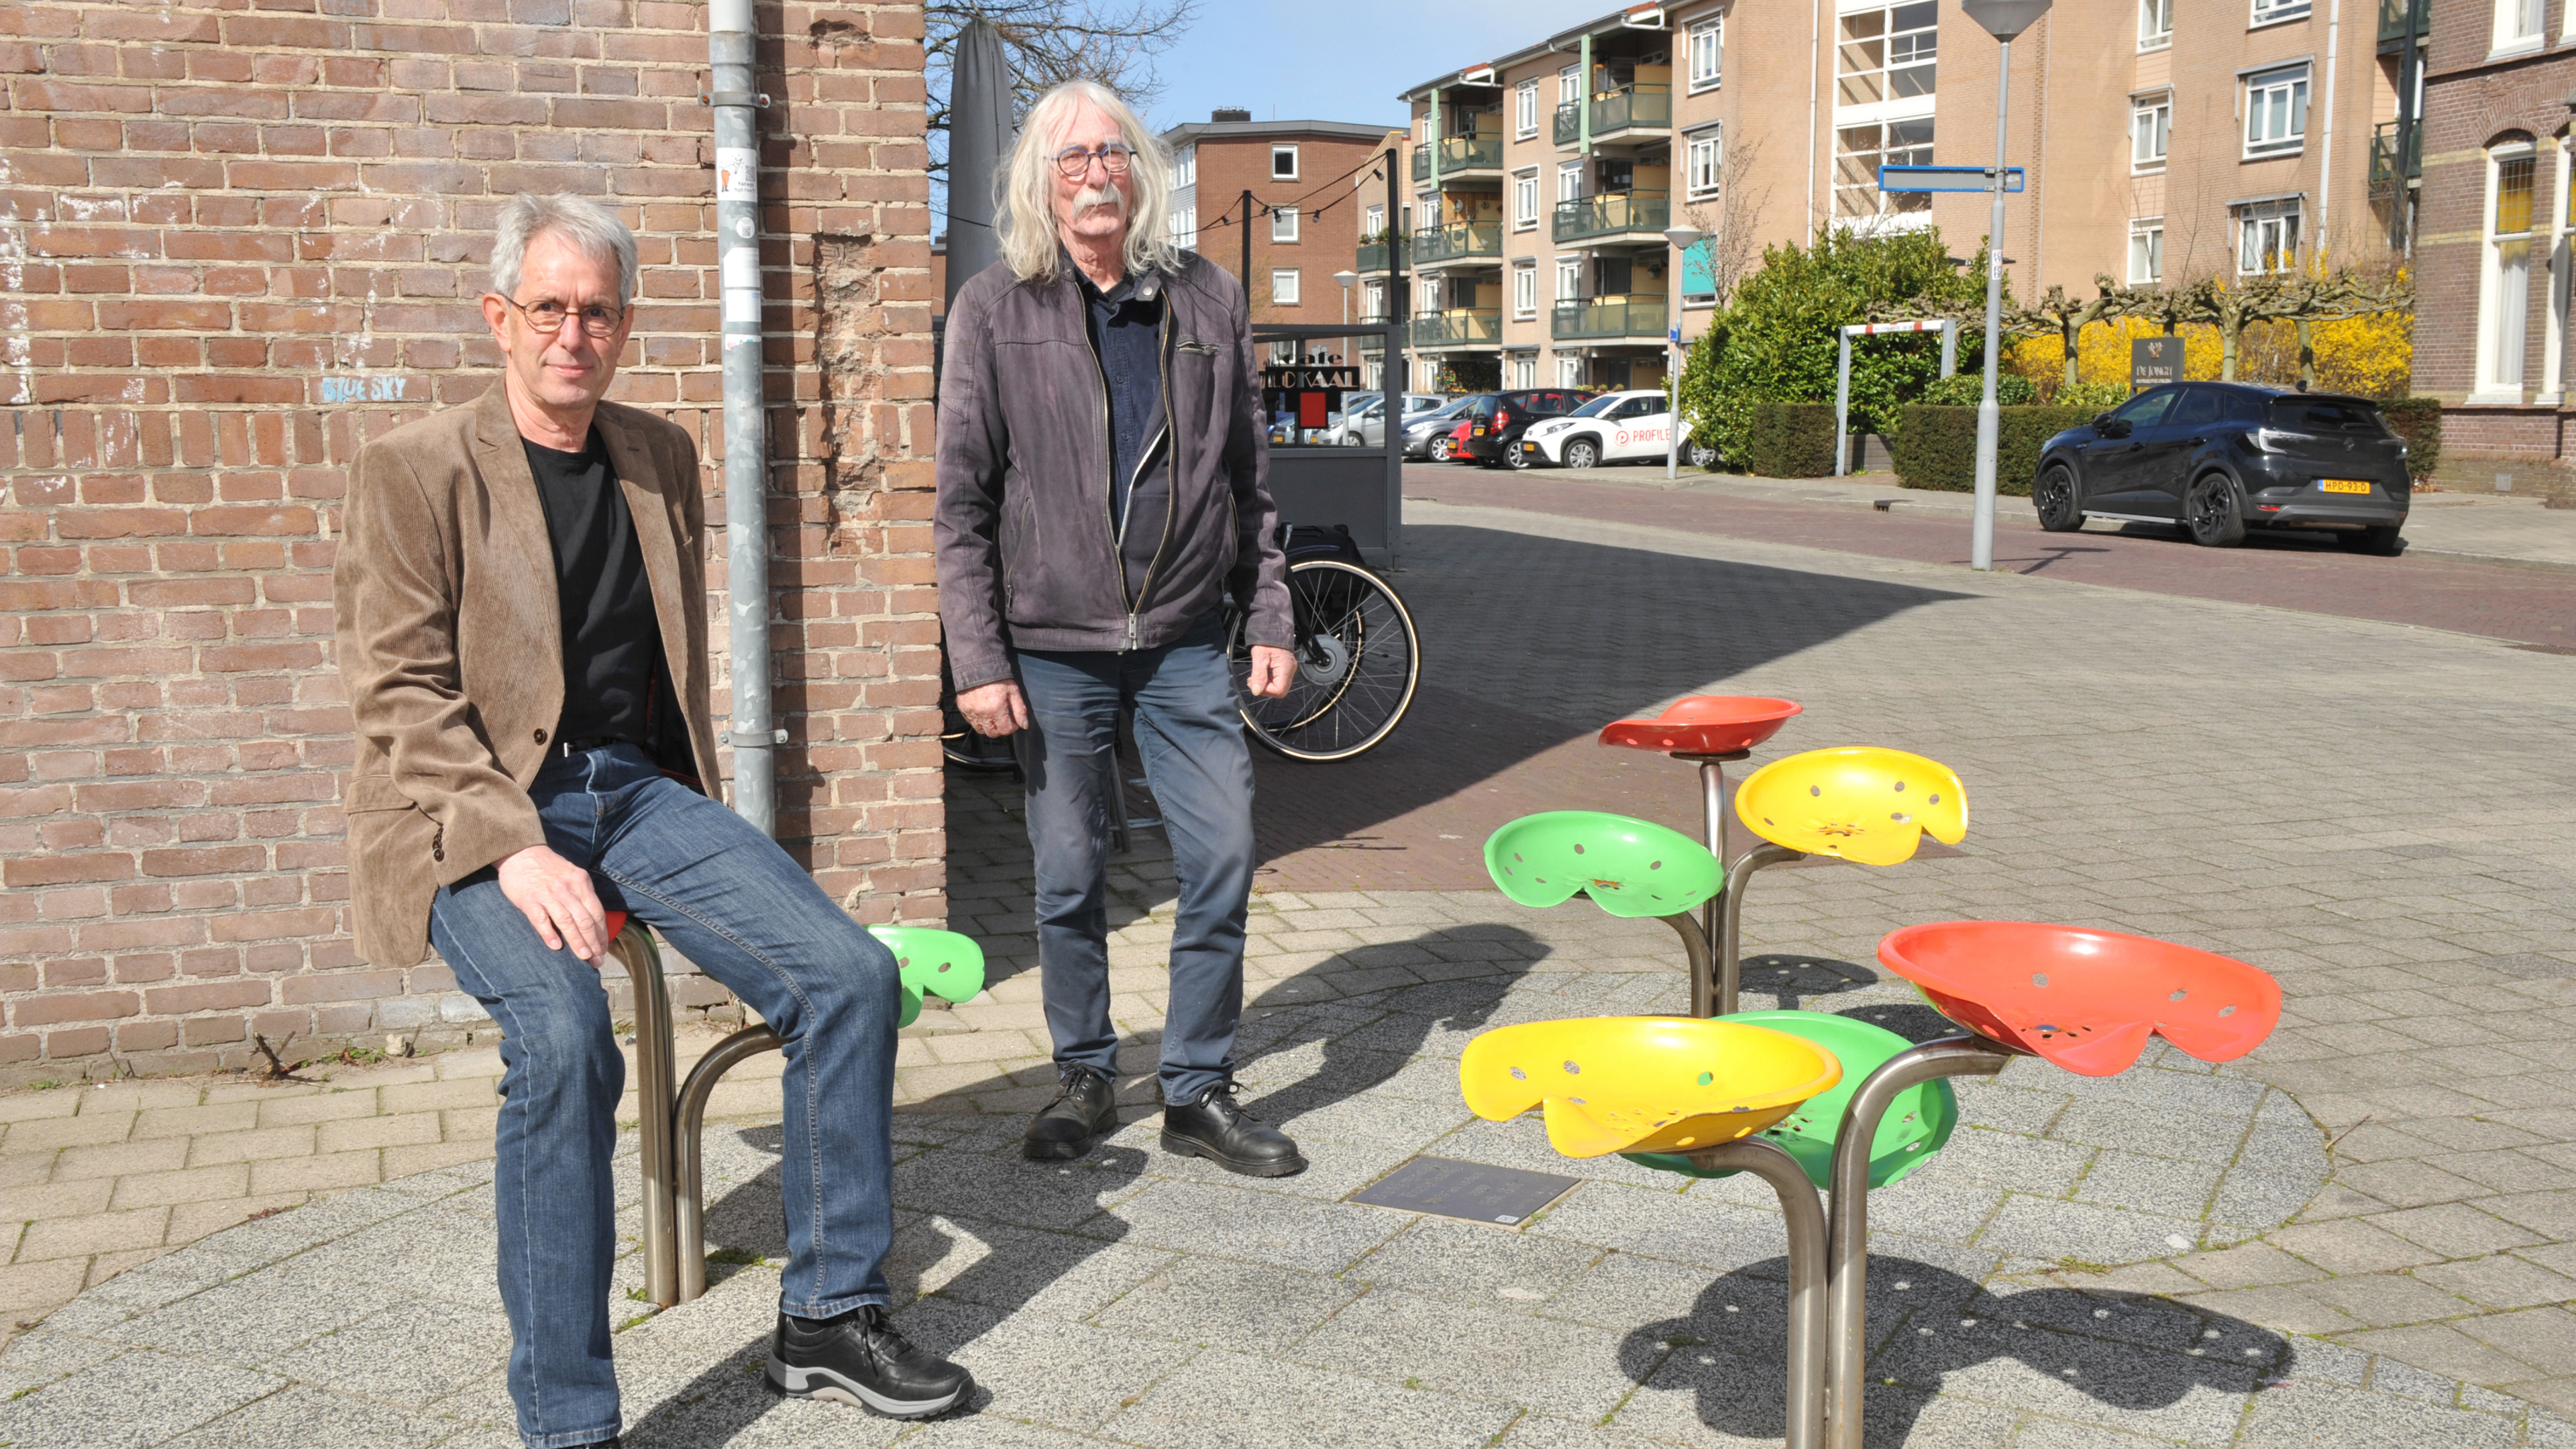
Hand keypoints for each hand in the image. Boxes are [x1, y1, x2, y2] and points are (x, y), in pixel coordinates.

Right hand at [497, 844, 608, 963]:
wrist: (520, 852)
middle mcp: (567, 888)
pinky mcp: (529, 899)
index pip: (597, 913)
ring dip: (577, 941)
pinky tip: (555, 947)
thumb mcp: (572, 875)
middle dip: (593, 942)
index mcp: (581, 882)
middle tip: (597, 960)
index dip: (602, 934)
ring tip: (583, 957)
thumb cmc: (548, 867)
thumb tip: (594, 922)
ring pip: (567, 921)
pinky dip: (549, 933)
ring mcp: (547, 894)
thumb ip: (582, 895)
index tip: (603, 951)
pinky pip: (541, 919)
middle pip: (585, 920)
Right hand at [956, 680, 1028, 736]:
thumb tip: (1024, 725)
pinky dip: (978, 721)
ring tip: (994, 717)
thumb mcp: (1013, 691)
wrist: (978, 666)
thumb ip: (1020, 710)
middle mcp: (982, 713)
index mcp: (996, 709)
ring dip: (989, 727)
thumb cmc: (997, 678)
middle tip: (1004, 720)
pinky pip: (971, 722)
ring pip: (981, 730)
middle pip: (993, 733)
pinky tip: (983, 713)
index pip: (1005, 730)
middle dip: (1001, 729)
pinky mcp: (963, 709)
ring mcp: (971, 712)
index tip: (1014, 721)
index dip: (1012, 727)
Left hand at [1245, 645, 1295, 698]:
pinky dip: (1268, 680)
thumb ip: (1259, 675)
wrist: (1272, 627)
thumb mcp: (1259, 656)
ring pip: (1278, 685)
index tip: (1254, 683)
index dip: (1266, 691)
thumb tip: (1256, 691)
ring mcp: (1289, 669)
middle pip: (1280, 690)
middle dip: (1265, 689)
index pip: (1279, 690)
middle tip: (1252, 681)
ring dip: (1265, 685)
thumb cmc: (1266, 640)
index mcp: (1286, 668)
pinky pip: (1278, 679)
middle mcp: (1290, 670)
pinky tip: (1260, 673)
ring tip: (1254, 677)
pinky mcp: (1285, 667)